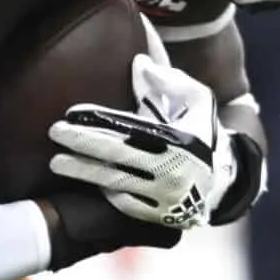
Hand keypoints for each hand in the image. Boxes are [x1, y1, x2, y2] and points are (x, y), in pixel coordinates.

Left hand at [47, 52, 232, 229]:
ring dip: (84, 172)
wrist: (225, 182)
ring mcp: (165, 195)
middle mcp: (172, 168)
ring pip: (117, 183)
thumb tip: (139, 64)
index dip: (99, 121)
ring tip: (56, 163)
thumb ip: (170, 81)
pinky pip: (127, 205)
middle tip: (55, 132)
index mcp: (179, 139)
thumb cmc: (203, 133)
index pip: (130, 127)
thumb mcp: (197, 100)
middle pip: (118, 155)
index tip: (72, 114)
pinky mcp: (161, 215)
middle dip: (83, 145)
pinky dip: (105, 194)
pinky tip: (83, 183)